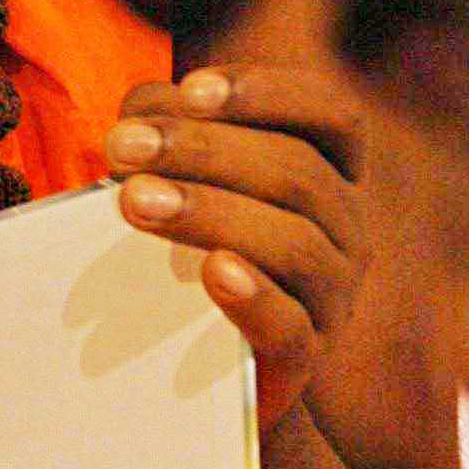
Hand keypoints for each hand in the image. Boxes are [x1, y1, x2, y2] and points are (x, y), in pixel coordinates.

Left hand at [103, 64, 369, 432]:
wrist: (205, 381)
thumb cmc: (191, 266)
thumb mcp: (187, 190)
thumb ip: (171, 141)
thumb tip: (138, 113)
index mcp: (331, 175)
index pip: (330, 114)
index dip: (269, 93)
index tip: (192, 88)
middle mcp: (347, 230)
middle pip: (297, 173)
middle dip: (202, 149)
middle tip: (121, 146)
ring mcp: (334, 297)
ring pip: (294, 243)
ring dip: (209, 211)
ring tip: (134, 201)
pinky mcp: (305, 359)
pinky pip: (292, 327)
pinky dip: (254, 296)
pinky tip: (211, 272)